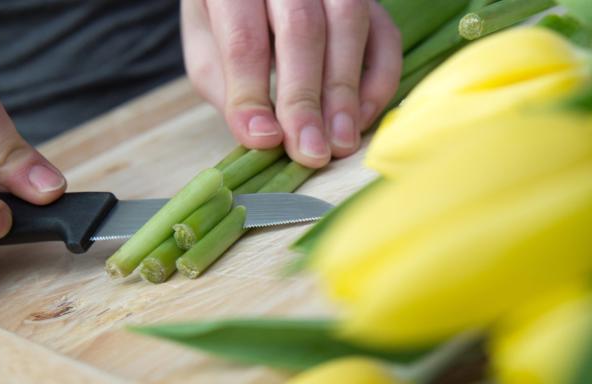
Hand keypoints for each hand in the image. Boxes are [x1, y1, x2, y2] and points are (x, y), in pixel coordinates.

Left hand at [181, 0, 401, 167]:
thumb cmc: (227, 22)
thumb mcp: (206, 49)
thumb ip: (229, 88)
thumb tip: (265, 137)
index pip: (243, 39)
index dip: (252, 93)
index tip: (264, 139)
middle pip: (301, 28)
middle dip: (306, 98)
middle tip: (311, 152)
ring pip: (348, 23)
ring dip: (346, 91)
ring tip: (340, 143)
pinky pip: (385, 34)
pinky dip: (378, 81)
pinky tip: (361, 120)